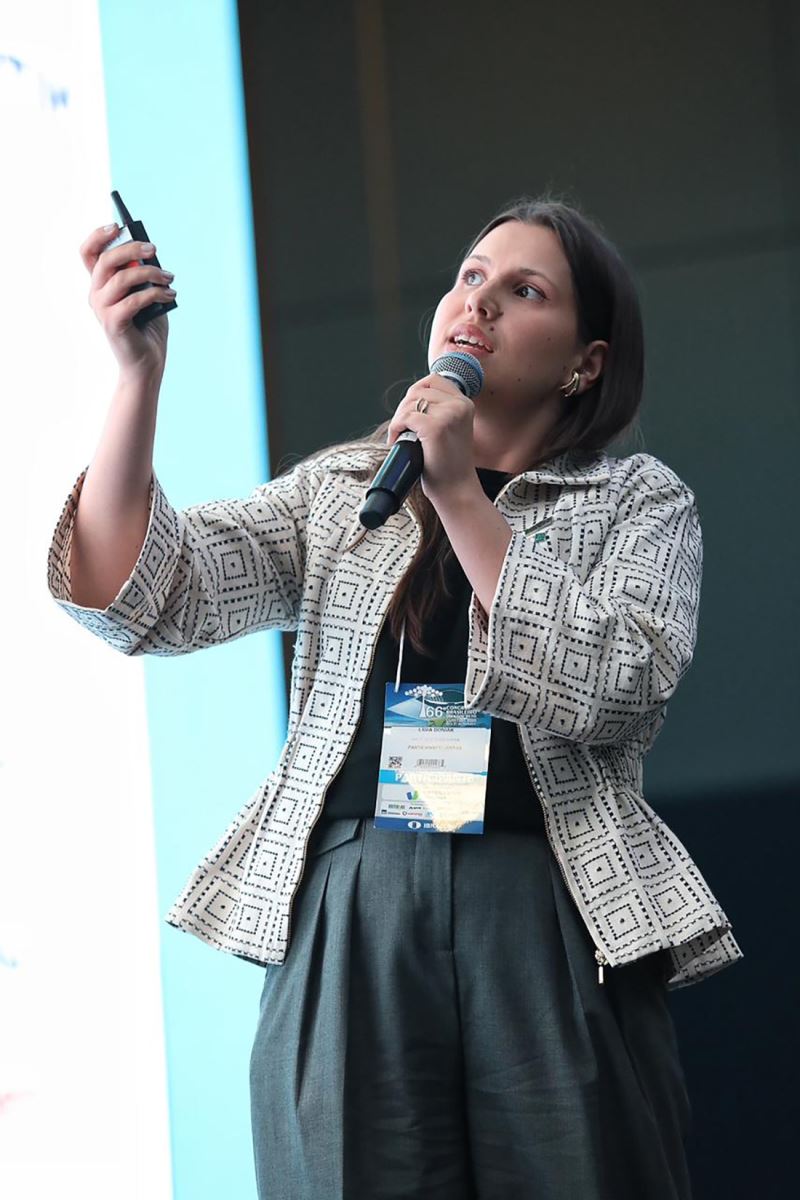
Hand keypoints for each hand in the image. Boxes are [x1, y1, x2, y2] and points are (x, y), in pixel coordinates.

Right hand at [80, 224, 175, 379]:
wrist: (147, 364)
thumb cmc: (148, 327)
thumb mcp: (146, 294)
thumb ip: (143, 275)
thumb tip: (148, 253)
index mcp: (100, 285)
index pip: (88, 253)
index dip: (99, 236)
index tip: (118, 226)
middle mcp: (96, 294)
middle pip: (106, 259)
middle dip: (132, 249)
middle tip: (154, 250)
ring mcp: (102, 309)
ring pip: (123, 277)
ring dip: (151, 273)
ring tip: (170, 279)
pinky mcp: (113, 322)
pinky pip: (135, 299)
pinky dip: (156, 294)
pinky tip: (170, 295)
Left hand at [385, 374, 478, 502]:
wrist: (456, 490)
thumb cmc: (450, 464)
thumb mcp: (452, 429)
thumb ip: (441, 410)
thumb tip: (412, 398)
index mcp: (465, 403)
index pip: (433, 380)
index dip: (415, 393)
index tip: (410, 412)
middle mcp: (460, 406)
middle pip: (418, 390)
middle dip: (404, 408)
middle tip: (402, 429)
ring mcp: (449, 415)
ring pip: (409, 402)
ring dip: (398, 419)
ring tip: (401, 436)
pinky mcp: (435, 428)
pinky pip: (405, 417)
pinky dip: (396, 428)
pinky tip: (398, 440)